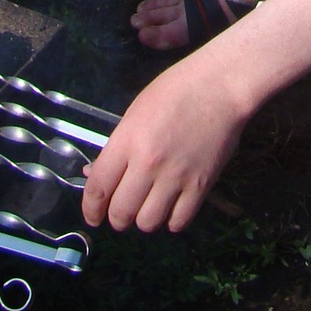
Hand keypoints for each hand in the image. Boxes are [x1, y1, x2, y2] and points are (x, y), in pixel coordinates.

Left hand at [82, 55, 248, 231]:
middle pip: (121, 213)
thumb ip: (117, 148)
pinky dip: (171, 220)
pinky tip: (171, 207)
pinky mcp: (201, 186)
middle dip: (116, 218)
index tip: (93, 216)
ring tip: (148, 207)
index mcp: (127, 141)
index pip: (98, 188)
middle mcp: (148, 164)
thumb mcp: (135, 113)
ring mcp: (176, 178)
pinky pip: (179, 221)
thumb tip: (97, 175)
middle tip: (121, 212)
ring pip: (148, 223)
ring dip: (143, 219)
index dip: (90, 209)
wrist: (220, 87)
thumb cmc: (174, 91)